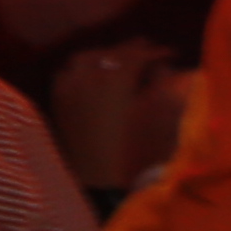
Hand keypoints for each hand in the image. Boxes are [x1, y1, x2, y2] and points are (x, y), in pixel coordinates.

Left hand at [48, 43, 190, 193]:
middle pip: (110, 52)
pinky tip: (90, 75)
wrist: (98, 181)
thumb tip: (162, 68)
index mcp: (117, 82)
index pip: (137, 55)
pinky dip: (81, 68)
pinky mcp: (59, 100)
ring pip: (85, 58)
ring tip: (117, 59)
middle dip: (131, 49)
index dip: (156, 52)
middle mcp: (90, 78)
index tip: (171, 54)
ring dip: (104, 54)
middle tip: (148, 49)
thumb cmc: (133, 153)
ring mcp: (70, 87)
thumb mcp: (153, 117)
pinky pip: (67, 72)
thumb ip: (158, 87)